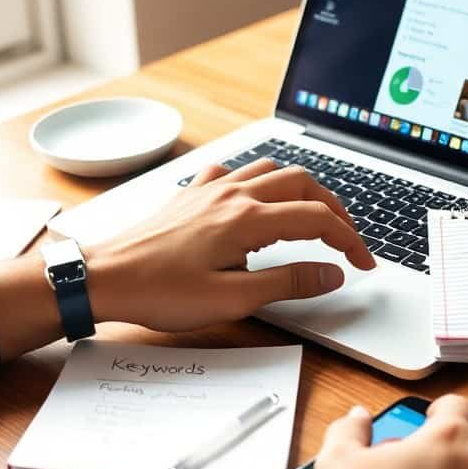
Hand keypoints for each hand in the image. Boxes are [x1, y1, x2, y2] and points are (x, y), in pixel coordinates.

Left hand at [84, 159, 375, 330]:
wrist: (104, 277)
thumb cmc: (160, 292)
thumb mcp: (233, 299)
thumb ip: (288, 282)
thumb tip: (331, 273)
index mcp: (248, 219)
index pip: (318, 220)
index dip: (349, 241)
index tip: (363, 263)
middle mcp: (233, 194)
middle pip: (303, 184)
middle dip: (334, 209)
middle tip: (346, 239)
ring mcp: (211, 189)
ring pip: (272, 170)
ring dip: (301, 189)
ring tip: (312, 217)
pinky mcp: (192, 193)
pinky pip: (236, 172)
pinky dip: (259, 181)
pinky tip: (255, 202)